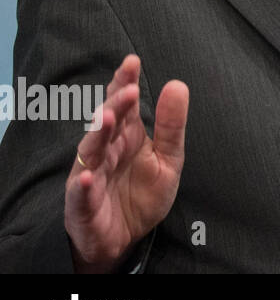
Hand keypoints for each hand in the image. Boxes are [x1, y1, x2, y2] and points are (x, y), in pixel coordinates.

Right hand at [64, 55, 188, 272]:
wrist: (126, 238)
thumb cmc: (142, 194)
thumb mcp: (169, 158)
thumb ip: (171, 124)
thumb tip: (178, 84)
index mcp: (127, 136)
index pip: (122, 104)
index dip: (124, 82)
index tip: (132, 61)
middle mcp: (106, 150)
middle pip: (106, 122)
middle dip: (114, 105)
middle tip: (127, 88)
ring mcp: (91, 175)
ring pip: (90, 151)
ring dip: (97, 134)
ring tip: (106, 118)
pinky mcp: (83, 204)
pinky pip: (81, 193)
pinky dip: (83, 184)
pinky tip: (88, 176)